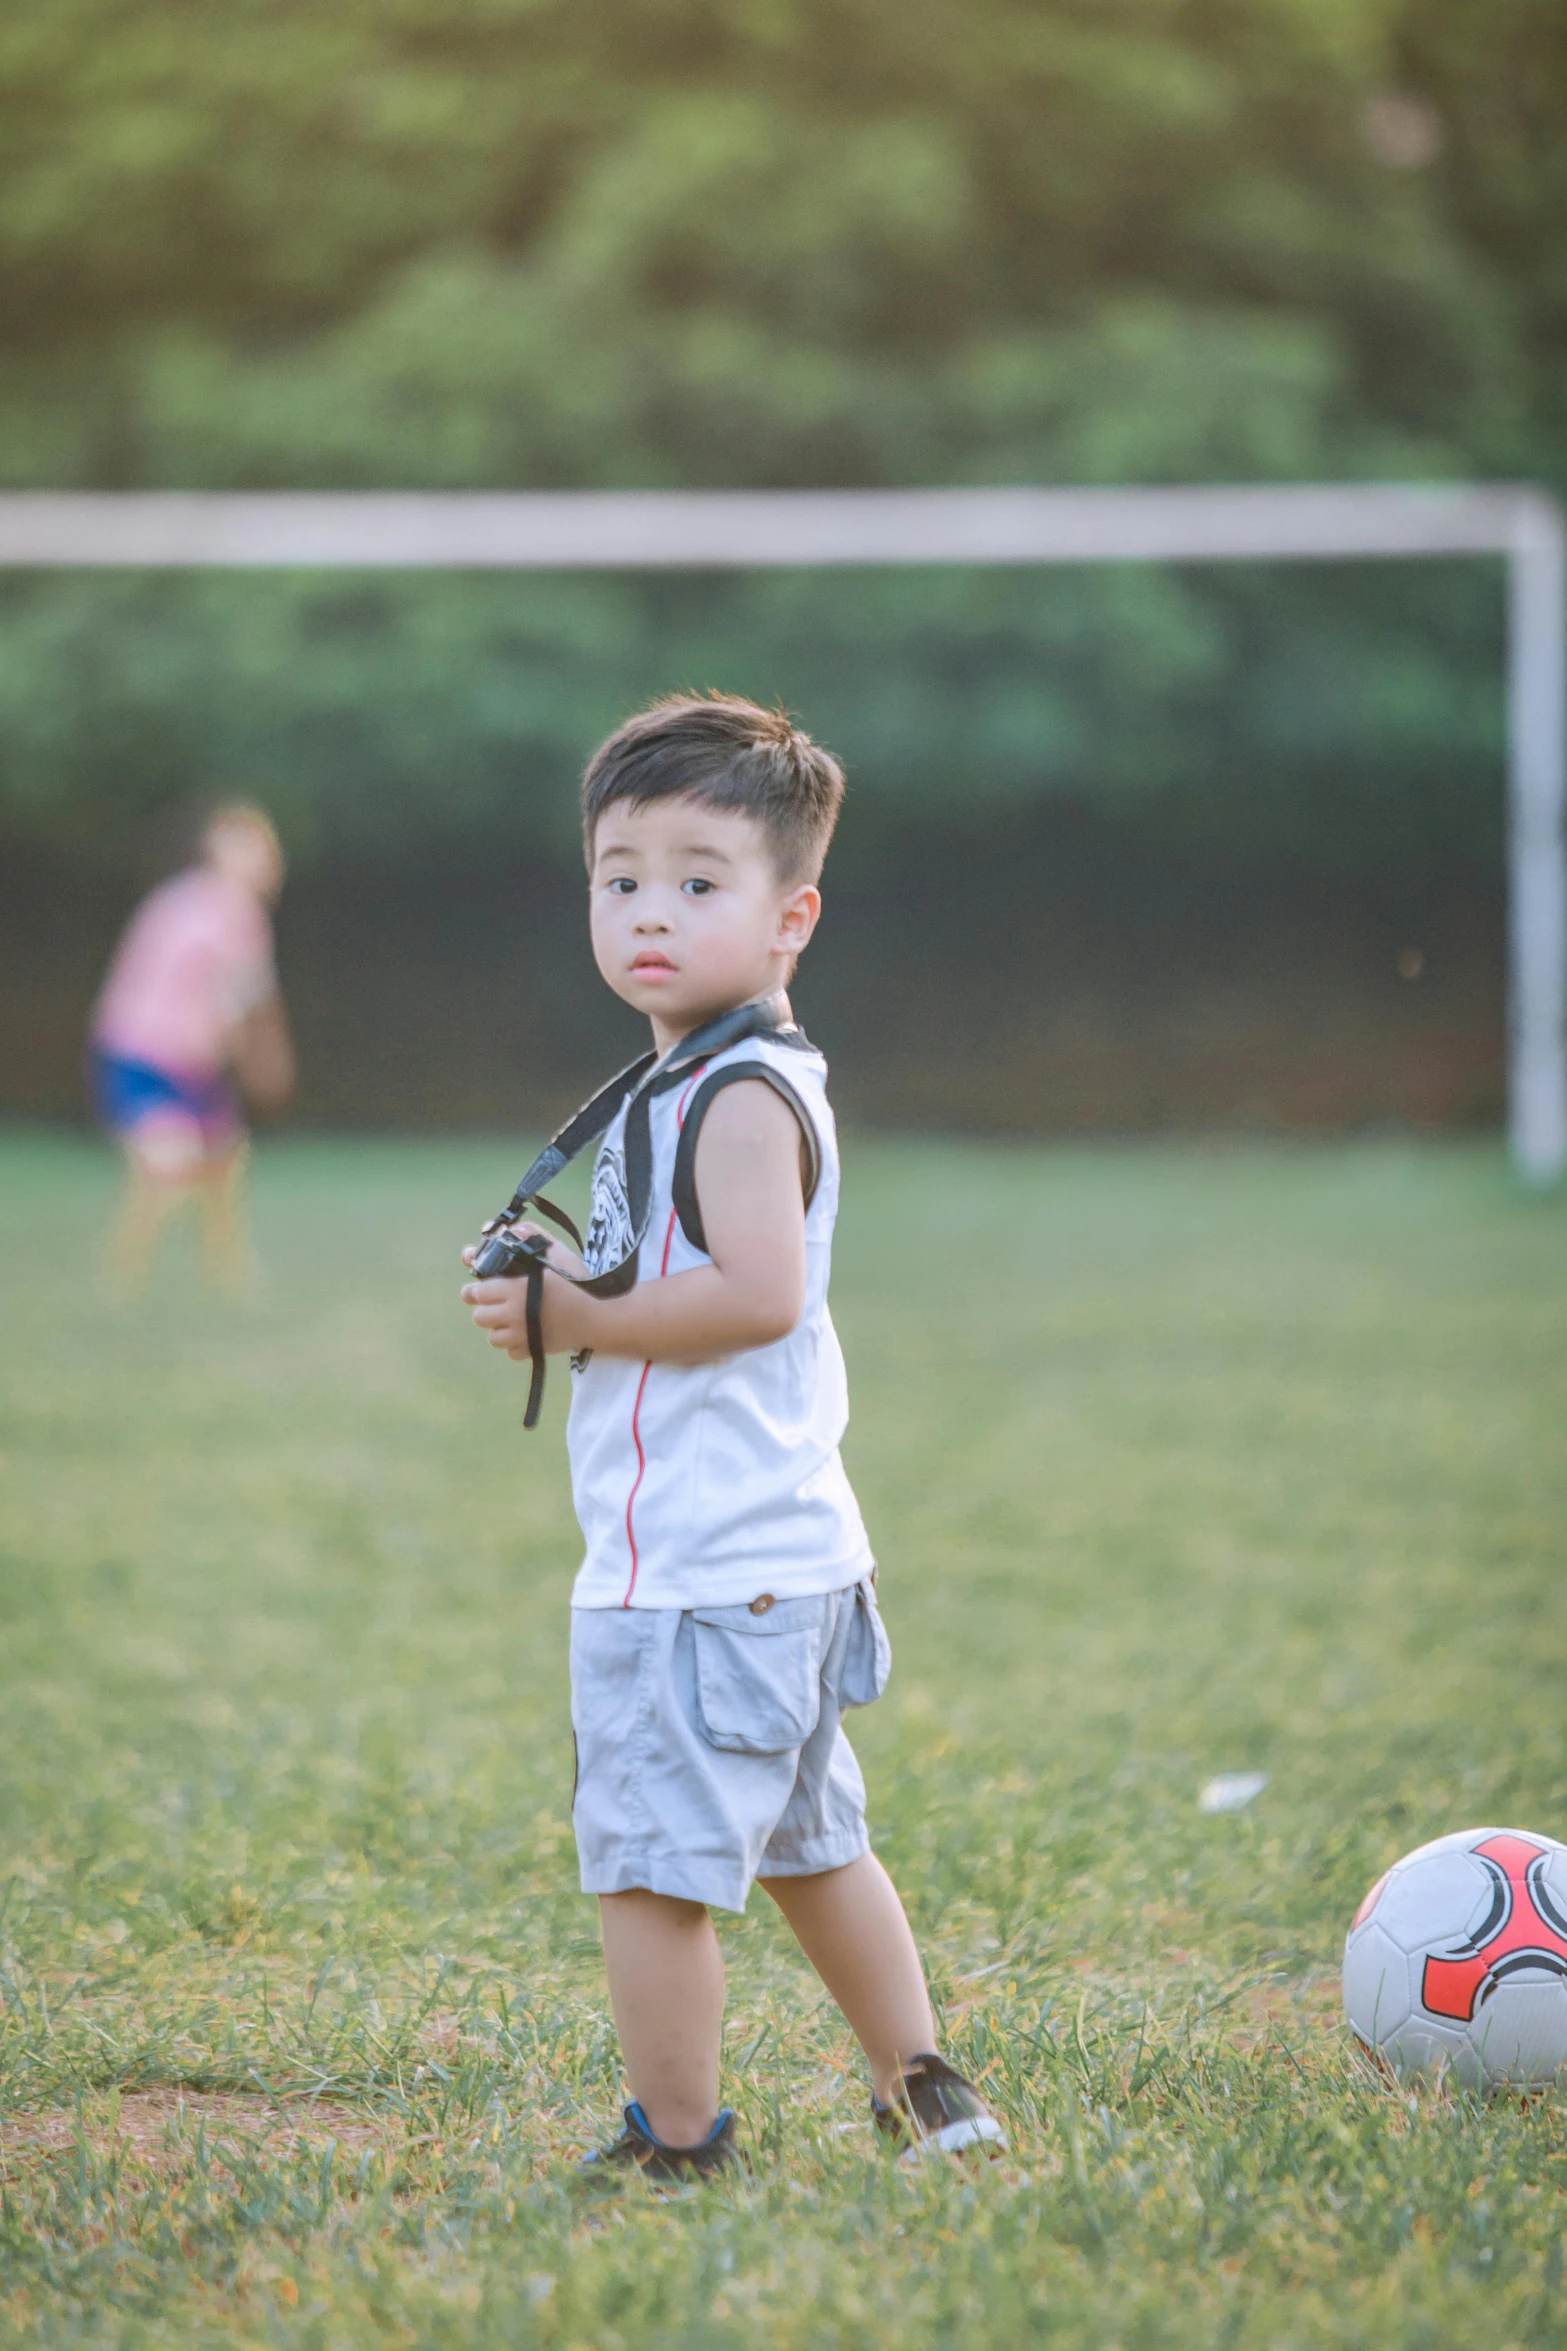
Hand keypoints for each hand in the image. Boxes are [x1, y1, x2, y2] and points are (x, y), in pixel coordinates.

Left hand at [461, 1223, 589, 1358]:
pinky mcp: (533, 1351)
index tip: (485, 1284)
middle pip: (479, 1317)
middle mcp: (514, 1315)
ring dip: (499, 1328)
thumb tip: (513, 1229)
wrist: (601, 1316)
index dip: (478, 1287)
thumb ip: (534, 1237)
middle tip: (499, 1301)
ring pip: (492, 1338)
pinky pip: (511, 1353)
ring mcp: (523, 1336)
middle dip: (485, 1307)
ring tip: (512, 1318)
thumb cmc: (580, 1282)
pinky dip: (515, 1345)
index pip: (476, 1292)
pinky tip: (526, 1333)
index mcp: (515, 1289)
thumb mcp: (558, 1253)